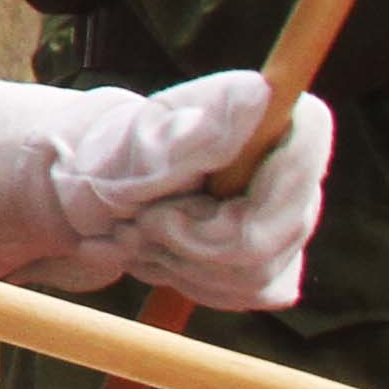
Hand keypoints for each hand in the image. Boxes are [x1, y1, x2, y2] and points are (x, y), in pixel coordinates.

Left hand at [0, 66, 334, 309]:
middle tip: (138, 224)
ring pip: (261, 273)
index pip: (308, 152)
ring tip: (144, 233)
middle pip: (276, 234)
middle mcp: (285, 162)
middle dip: (193, 244)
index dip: (253, 197)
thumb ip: (194, 135)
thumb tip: (261, 95)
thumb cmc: (97, 159)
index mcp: (264, 113)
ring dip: (185, 264)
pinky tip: (163, 256)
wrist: (80, 198)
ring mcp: (283, 211)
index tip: (172, 207)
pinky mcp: (270, 256)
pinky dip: (197, 284)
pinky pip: (253, 294)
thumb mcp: (131, 150)